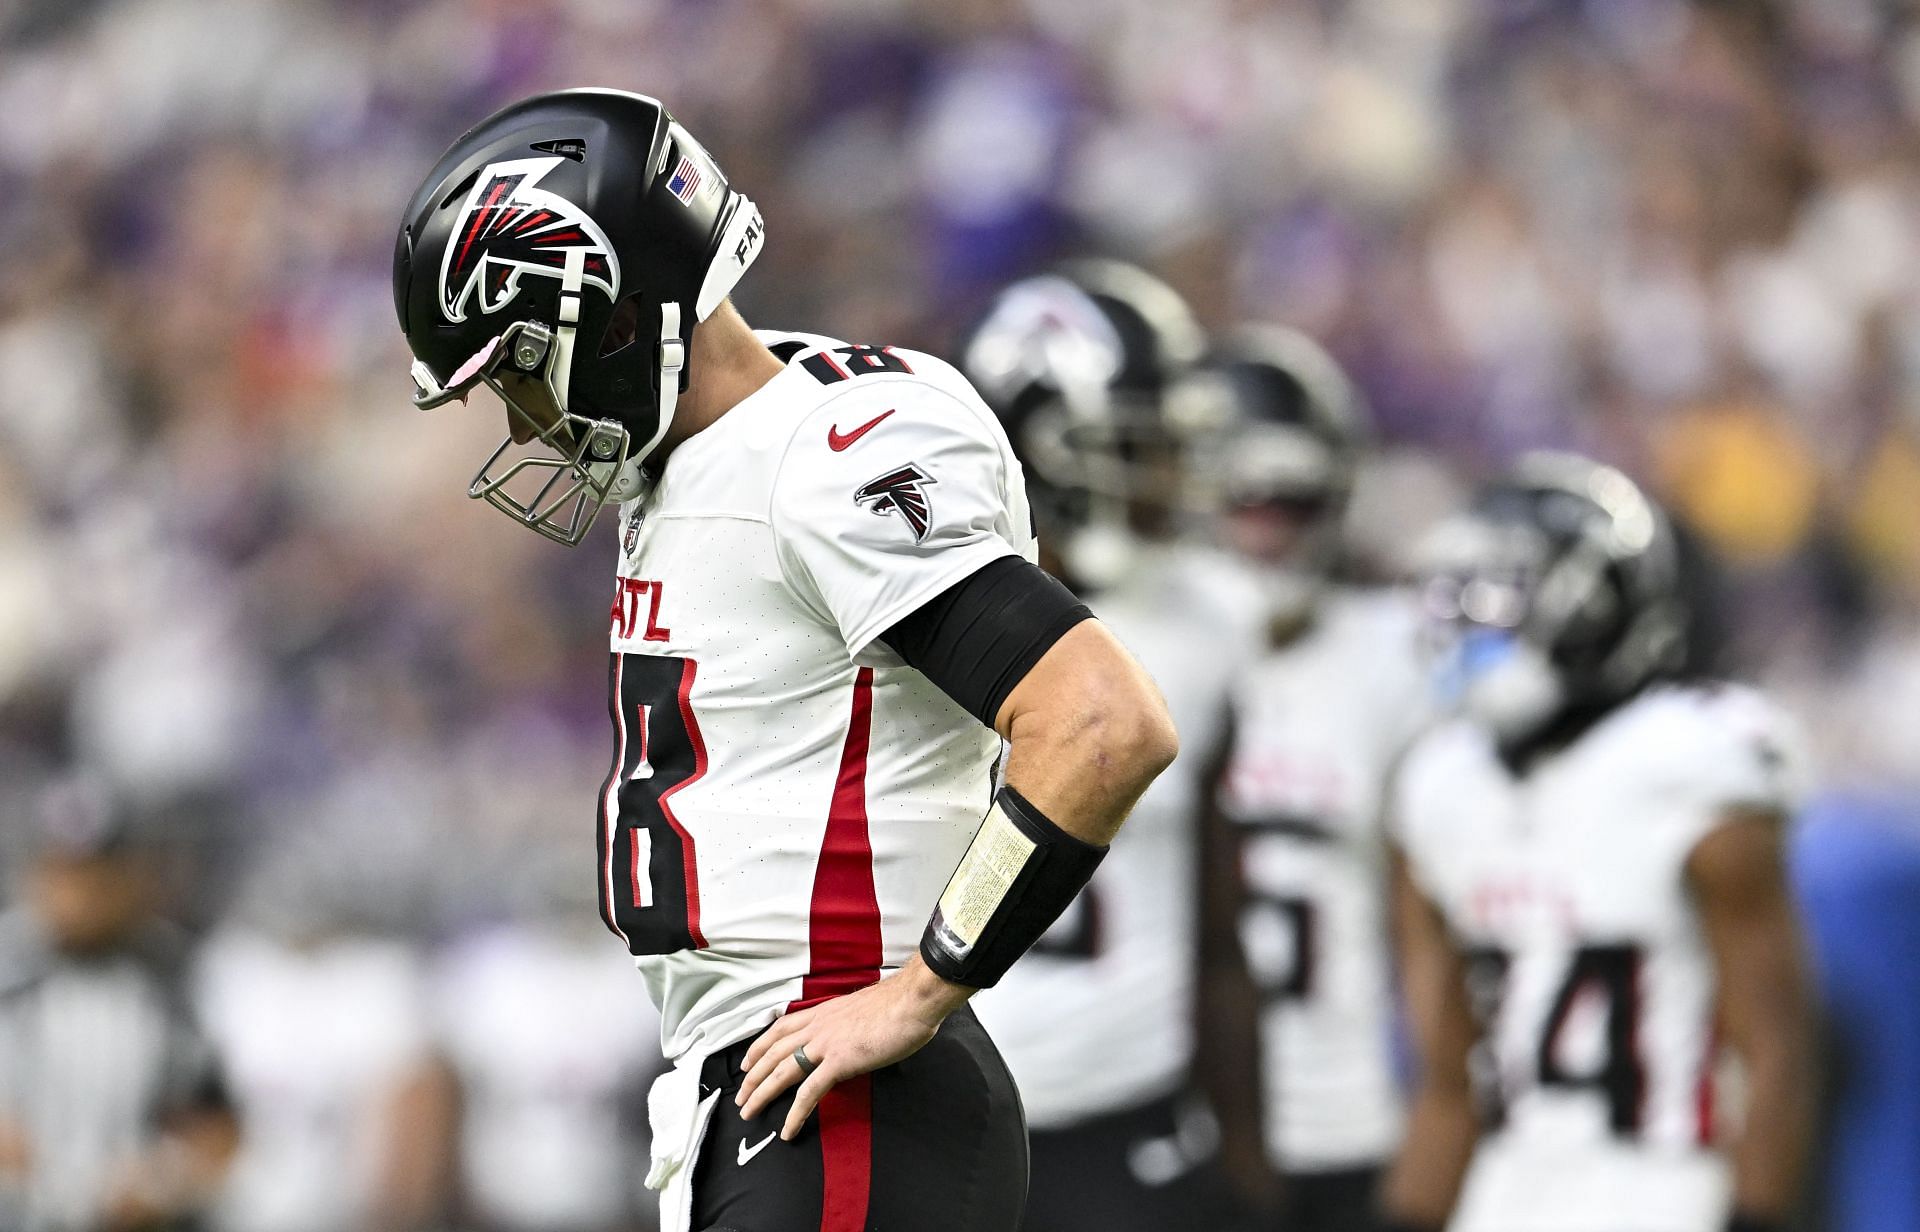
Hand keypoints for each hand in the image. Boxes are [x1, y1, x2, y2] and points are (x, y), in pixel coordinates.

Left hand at [736, 956, 971, 1139]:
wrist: (912, 1000)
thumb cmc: (898, 1004)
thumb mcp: (864, 1010)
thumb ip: (850, 1024)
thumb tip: (851, 1036)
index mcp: (824, 1012)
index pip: (780, 1028)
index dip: (759, 1046)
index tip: (747, 1061)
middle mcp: (818, 1026)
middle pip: (773, 1052)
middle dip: (752, 1075)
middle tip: (740, 1096)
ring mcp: (825, 1044)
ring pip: (781, 1071)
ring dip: (761, 1093)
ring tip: (750, 1112)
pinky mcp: (838, 1062)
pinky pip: (809, 1092)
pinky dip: (795, 1113)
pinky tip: (788, 1129)